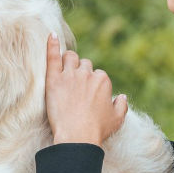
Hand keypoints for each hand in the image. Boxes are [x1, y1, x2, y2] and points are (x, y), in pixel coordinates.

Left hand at [44, 32, 127, 146]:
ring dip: (68, 61)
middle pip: (84, 64)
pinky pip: (53, 56)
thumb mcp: (117, 119)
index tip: (87, 95)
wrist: (77, 136)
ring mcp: (70, 75)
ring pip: (70, 57)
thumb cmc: (97, 130)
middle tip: (74, 87)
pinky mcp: (54, 79)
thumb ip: (122, 105)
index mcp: (103, 80)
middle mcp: (88, 74)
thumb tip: (122, 96)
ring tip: (64, 70)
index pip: (97, 74)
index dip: (92, 84)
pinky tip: (51, 36)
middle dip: (80, 72)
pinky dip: (52, 45)